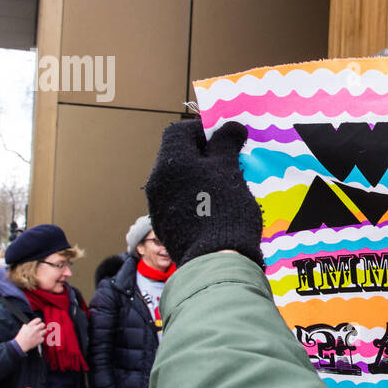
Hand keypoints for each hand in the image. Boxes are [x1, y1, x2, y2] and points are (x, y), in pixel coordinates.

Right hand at [15, 318, 45, 352]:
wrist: (21, 345)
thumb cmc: (21, 337)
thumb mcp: (23, 328)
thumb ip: (27, 325)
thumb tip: (28, 325)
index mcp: (31, 325)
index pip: (38, 319)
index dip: (39, 321)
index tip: (39, 323)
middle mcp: (36, 329)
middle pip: (43, 324)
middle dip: (41, 326)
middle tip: (40, 328)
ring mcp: (39, 334)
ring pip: (45, 331)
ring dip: (43, 332)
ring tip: (39, 334)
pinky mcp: (40, 339)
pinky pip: (43, 338)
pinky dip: (40, 339)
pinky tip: (37, 339)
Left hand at [145, 120, 264, 267]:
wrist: (216, 261)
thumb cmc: (224, 209)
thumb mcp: (229, 170)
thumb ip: (226, 144)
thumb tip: (229, 127)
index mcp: (171, 162)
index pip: (179, 131)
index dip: (202, 130)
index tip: (224, 138)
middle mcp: (157, 181)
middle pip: (178, 157)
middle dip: (202, 156)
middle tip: (228, 162)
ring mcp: (159, 206)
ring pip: (178, 181)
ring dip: (198, 178)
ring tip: (224, 188)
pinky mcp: (165, 226)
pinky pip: (178, 202)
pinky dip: (194, 198)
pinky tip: (214, 210)